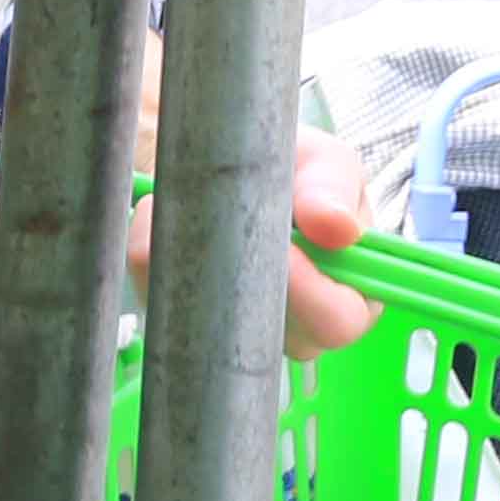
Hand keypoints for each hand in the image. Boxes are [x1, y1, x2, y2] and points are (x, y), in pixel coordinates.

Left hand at [121, 67, 381, 357]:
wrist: (229, 166)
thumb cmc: (292, 175)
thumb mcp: (325, 165)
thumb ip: (334, 189)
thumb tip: (335, 226)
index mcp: (348, 297)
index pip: (337, 322)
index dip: (310, 294)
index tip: (285, 252)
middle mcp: (292, 328)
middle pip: (264, 335)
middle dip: (238, 274)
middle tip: (223, 217)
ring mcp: (234, 331)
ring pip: (198, 313)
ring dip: (188, 248)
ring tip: (198, 201)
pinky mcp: (180, 314)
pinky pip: (152, 288)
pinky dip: (150, 242)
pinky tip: (166, 216)